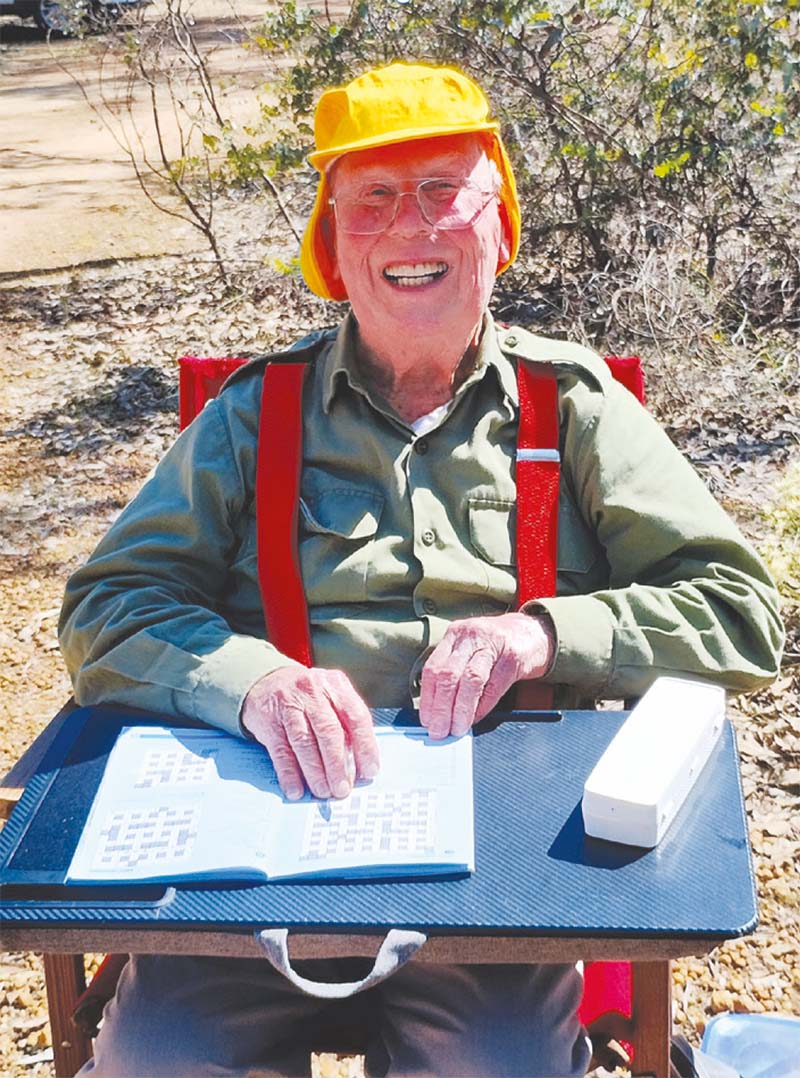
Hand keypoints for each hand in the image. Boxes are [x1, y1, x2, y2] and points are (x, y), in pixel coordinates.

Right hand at [241, 667, 378, 800]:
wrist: (265, 682)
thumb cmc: (306, 696)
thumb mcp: (330, 697)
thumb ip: (346, 724)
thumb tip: (359, 764)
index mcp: (335, 685)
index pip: (356, 717)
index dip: (366, 746)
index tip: (369, 770)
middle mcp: (313, 692)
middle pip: (329, 732)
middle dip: (338, 765)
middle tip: (342, 788)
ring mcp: (289, 705)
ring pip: (305, 743)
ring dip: (315, 772)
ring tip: (323, 791)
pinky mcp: (269, 721)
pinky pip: (281, 751)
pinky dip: (289, 773)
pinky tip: (296, 788)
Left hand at [419, 612, 555, 738]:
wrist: (533, 633)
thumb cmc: (497, 645)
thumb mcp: (470, 649)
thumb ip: (454, 672)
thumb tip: (438, 711)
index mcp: (455, 634)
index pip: (432, 668)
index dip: (427, 698)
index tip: (426, 720)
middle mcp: (471, 636)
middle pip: (448, 674)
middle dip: (441, 708)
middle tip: (438, 730)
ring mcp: (493, 644)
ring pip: (470, 680)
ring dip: (461, 709)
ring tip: (457, 728)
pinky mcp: (513, 657)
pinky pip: (494, 686)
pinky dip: (483, 706)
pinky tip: (476, 718)